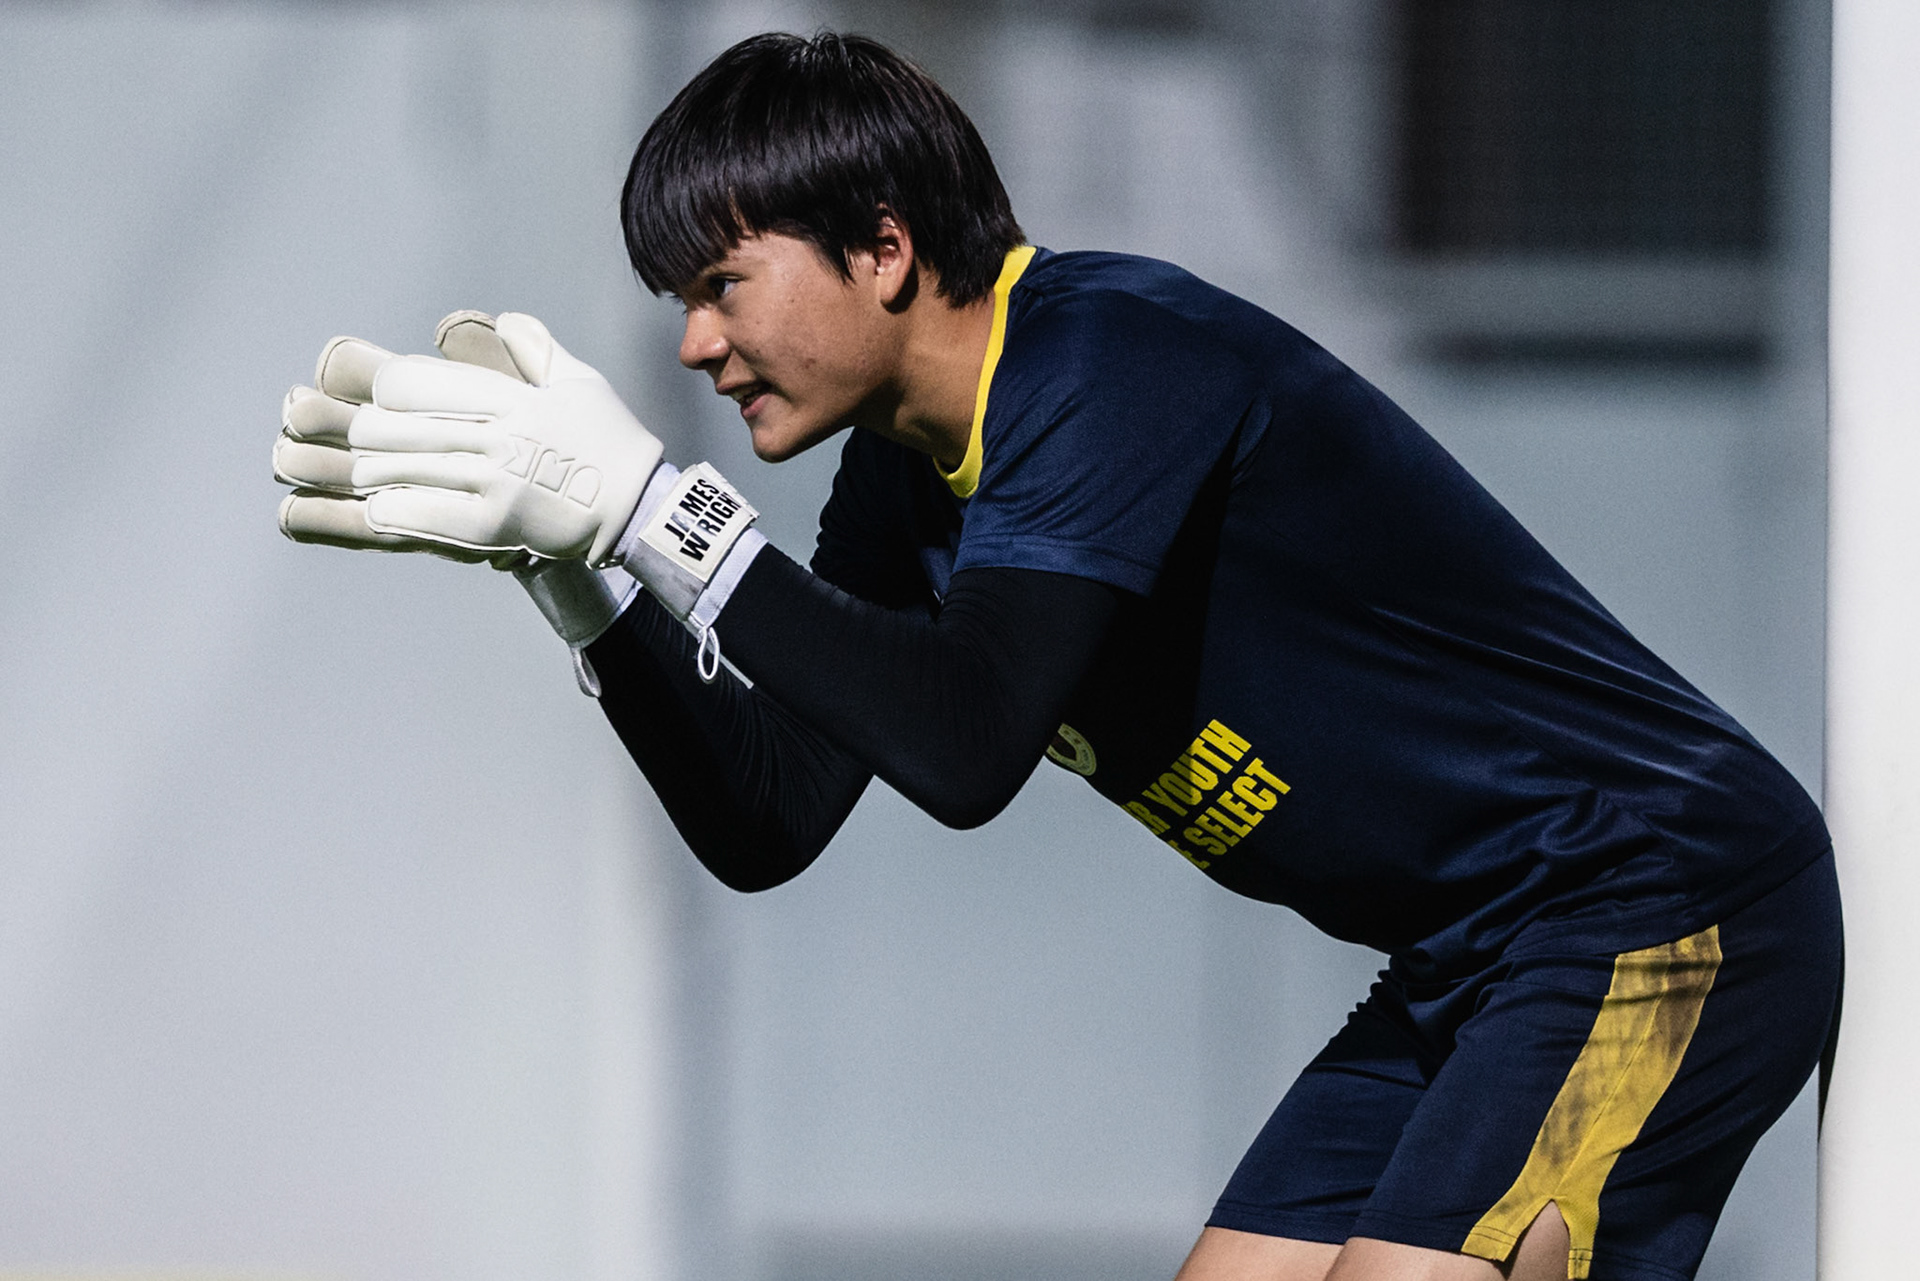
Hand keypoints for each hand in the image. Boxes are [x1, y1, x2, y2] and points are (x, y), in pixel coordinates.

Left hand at [275, 313, 663, 564]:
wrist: (640, 509)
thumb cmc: (611, 443)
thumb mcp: (580, 380)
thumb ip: (535, 347)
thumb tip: (500, 321)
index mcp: (508, 397)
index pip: (420, 383)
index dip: (377, 385)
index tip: (351, 386)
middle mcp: (494, 435)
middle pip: (397, 428)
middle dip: (343, 425)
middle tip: (296, 422)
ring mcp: (492, 481)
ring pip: (401, 471)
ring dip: (350, 471)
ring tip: (309, 467)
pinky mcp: (494, 525)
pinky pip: (424, 517)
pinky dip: (385, 511)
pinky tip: (358, 507)